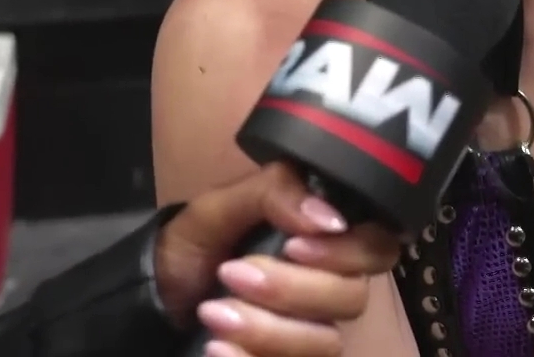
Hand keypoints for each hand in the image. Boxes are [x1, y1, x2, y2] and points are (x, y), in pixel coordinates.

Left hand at [151, 162, 403, 356]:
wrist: (154, 294)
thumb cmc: (195, 244)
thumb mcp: (223, 204)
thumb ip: (276, 192)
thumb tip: (328, 217)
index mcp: (326, 241)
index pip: (379, 247)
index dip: (350, 251)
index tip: (295, 246)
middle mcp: (330, 289)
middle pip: (352, 298)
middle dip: (291, 289)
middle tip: (231, 273)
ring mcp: (312, 332)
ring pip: (326, 342)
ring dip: (268, 329)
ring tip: (213, 313)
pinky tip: (217, 348)